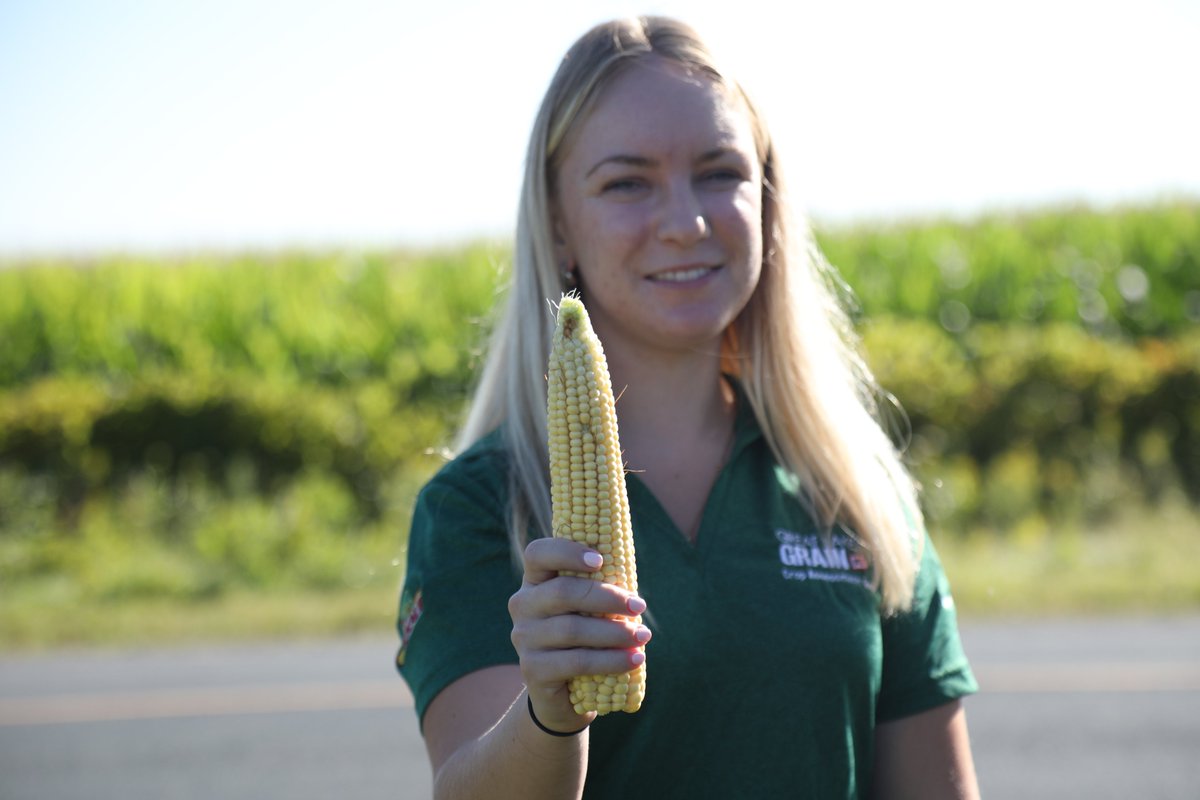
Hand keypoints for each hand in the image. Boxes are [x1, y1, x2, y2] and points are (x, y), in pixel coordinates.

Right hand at [508, 537, 649, 732]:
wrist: (563, 694)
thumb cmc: (584, 639)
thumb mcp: (588, 609)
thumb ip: (599, 589)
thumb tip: (631, 579)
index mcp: (535, 581)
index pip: (538, 554)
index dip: (567, 552)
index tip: (600, 560)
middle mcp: (523, 605)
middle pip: (563, 592)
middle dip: (607, 597)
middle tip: (639, 606)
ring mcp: (524, 638)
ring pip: (572, 629)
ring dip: (614, 632)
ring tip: (643, 636)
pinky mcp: (532, 670)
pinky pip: (576, 661)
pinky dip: (610, 660)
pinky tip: (634, 659)